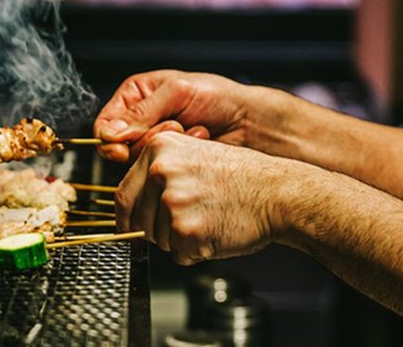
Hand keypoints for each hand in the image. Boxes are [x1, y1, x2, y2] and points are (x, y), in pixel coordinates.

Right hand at [94, 70, 277, 162]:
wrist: (249, 121)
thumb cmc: (217, 96)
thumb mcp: (177, 92)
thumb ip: (142, 112)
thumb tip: (110, 134)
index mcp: (135, 96)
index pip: (105, 124)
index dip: (109, 138)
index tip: (121, 147)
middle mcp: (140, 122)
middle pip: (119, 146)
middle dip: (147, 139)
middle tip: (174, 125)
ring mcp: (154, 145)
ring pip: (138, 160)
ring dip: (167, 145)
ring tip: (192, 130)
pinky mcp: (168, 163)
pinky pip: (158, 169)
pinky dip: (178, 156)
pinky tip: (199, 141)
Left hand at [116, 131, 295, 264]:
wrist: (279, 193)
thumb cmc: (245, 177)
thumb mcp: (195, 155)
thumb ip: (161, 172)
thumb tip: (134, 201)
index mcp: (159, 149)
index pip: (123, 194)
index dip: (127, 217)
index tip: (129, 227)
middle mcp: (160, 171)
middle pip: (138, 221)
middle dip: (156, 231)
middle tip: (188, 221)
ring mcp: (172, 201)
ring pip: (158, 240)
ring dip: (179, 240)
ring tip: (209, 219)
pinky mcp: (186, 230)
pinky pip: (179, 254)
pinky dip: (195, 252)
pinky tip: (216, 231)